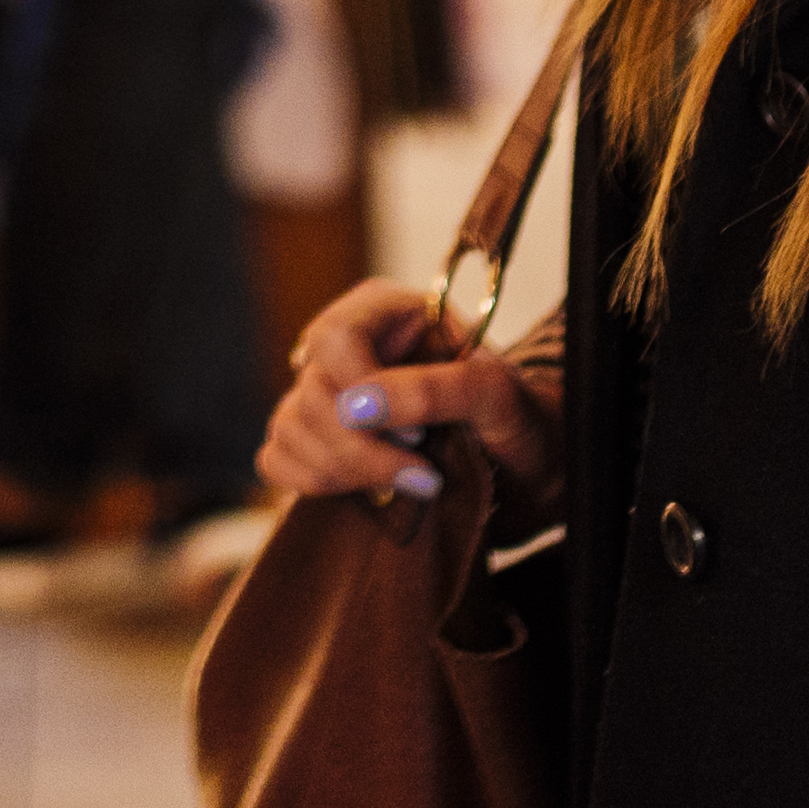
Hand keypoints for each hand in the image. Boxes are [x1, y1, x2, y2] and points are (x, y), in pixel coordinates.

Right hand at [259, 280, 559, 507]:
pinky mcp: (318, 442)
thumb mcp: (500, 397)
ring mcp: (328, 395)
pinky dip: (311, 482)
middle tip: (425, 479)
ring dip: (344, 472)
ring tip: (411, 487)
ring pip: (288, 428)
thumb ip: (436, 390)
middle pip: (310, 391)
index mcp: (388, 313)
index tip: (417, 436)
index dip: (362, 391)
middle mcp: (349, 348)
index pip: (335, 338)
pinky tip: (368, 495)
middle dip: (359, 448)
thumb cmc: (525, 421)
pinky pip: (276, 459)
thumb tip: (359, 406)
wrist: (532, 473)